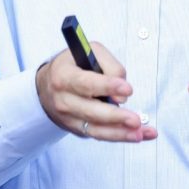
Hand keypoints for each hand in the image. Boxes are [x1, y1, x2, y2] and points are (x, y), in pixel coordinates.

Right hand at [36, 42, 157, 142]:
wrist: (47, 86)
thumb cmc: (74, 65)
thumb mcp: (90, 52)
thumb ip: (110, 66)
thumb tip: (122, 94)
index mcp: (63, 76)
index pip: (85, 83)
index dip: (107, 86)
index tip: (127, 89)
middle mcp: (63, 100)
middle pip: (91, 111)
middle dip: (115, 116)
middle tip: (136, 119)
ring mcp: (68, 118)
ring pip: (96, 129)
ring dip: (121, 133)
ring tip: (141, 133)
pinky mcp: (76, 129)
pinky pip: (99, 135)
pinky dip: (119, 136)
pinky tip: (137, 135)